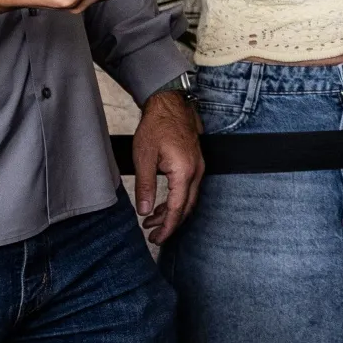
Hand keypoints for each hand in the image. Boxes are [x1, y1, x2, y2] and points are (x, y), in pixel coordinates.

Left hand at [132, 88, 202, 245]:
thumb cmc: (156, 126)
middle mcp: (196, 171)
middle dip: (170, 223)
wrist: (169, 103)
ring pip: (189, 198)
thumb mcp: (144, 157)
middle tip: (152, 234)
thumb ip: (145, 186)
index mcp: (184, 172)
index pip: (178, 209)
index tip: (156, 239)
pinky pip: (190, 187)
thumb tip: (144, 211)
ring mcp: (199, 166)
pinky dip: (177, 199)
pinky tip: (163, 201)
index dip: (167, 227)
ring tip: (152, 219)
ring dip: (172, 211)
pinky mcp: (196, 161)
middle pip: (187, 207)